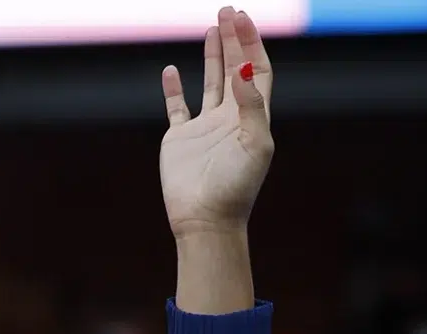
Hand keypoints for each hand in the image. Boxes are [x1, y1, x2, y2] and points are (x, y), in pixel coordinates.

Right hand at [159, 8, 272, 239]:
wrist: (206, 219)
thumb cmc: (236, 186)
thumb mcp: (254, 144)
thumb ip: (251, 105)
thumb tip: (244, 70)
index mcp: (252, 116)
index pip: (256, 69)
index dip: (252, 43)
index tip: (243, 19)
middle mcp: (230, 117)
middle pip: (235, 69)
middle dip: (233, 39)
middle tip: (227, 10)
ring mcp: (204, 127)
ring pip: (210, 82)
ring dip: (212, 55)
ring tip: (211, 28)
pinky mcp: (179, 138)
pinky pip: (177, 107)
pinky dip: (173, 88)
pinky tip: (171, 70)